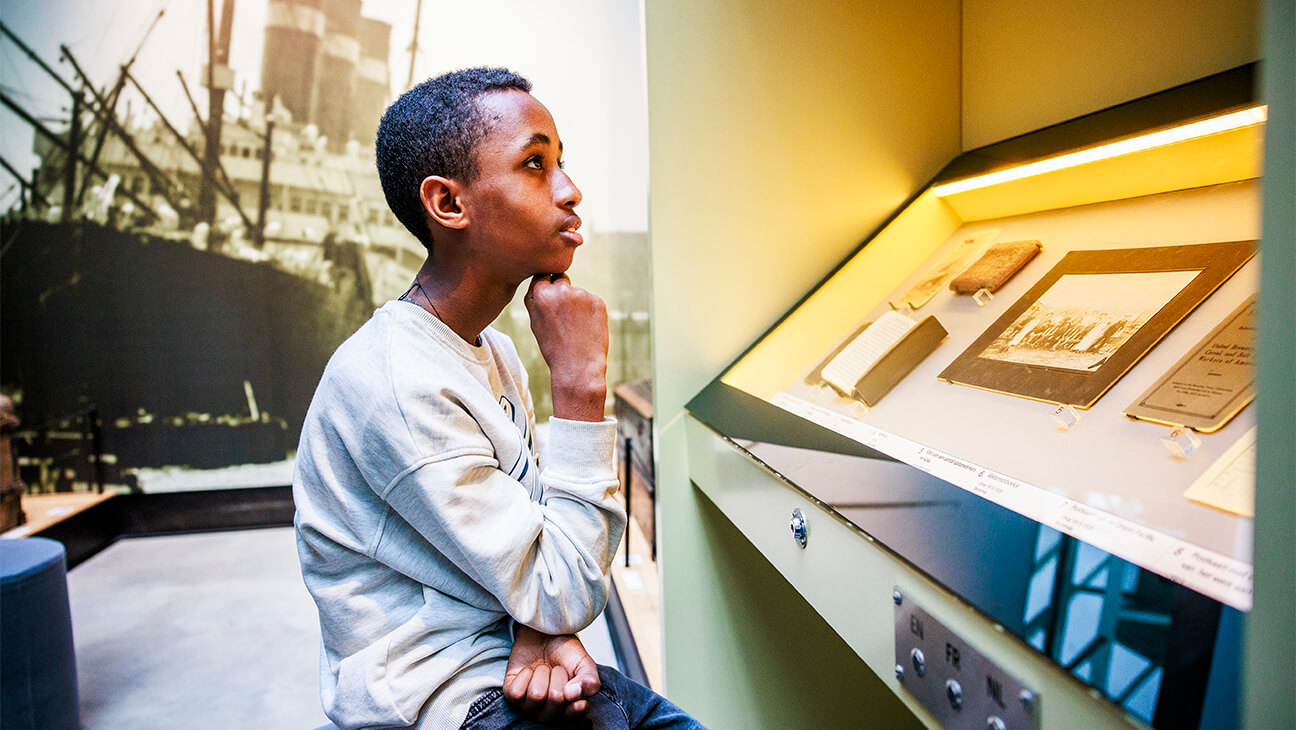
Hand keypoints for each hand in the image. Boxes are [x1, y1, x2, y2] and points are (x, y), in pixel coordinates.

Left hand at [504, 624, 600, 721]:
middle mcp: (549, 712)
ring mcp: (529, 706)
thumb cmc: (566, 653)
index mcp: (569, 709)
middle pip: (555, 699)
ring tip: (543, 669)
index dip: (574, 697)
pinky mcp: (512, 696)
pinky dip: (524, 676)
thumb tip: (572, 694)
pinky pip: (516, 693)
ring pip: (536, 695)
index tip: (573, 683)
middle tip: (556, 669)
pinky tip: (529, 671)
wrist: (545, 635)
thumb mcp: (584, 664)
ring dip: (542, 674)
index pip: (574, 713)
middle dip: (558, 676)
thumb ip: (589, 681)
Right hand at [524, 274, 607, 421]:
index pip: (543, 276)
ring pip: (578, 293)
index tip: (550, 300)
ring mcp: (582, 294)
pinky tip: (587, 328)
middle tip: (564, 316)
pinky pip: (592, 301)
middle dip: (561, 292)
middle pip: (561, 280)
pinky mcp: (598, 301)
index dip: (546, 287)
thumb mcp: (535, 323)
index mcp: (542, 294)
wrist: (578, 367)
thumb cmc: (553, 347)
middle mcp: (562, 290)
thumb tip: (542, 280)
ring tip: (575, 328)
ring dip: (577, 304)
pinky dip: (590, 311)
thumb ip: (536, 299)